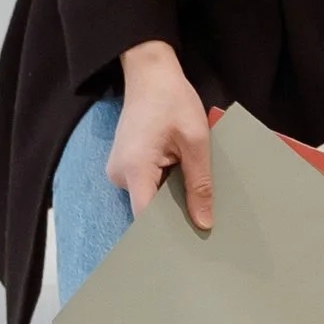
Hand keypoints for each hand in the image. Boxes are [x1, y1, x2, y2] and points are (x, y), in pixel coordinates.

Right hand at [109, 41, 213, 227]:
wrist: (150, 73)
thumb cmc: (172, 100)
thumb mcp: (196, 140)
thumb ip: (199, 184)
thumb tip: (203, 223)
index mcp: (134, 169)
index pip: (146, 219)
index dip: (168, 236)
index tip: (190, 250)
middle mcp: (119, 176)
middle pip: (148, 212)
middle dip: (175, 218)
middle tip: (205, 228)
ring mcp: (119, 172)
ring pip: (149, 200)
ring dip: (171, 200)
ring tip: (197, 201)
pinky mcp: (126, 167)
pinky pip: (147, 188)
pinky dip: (165, 189)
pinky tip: (184, 183)